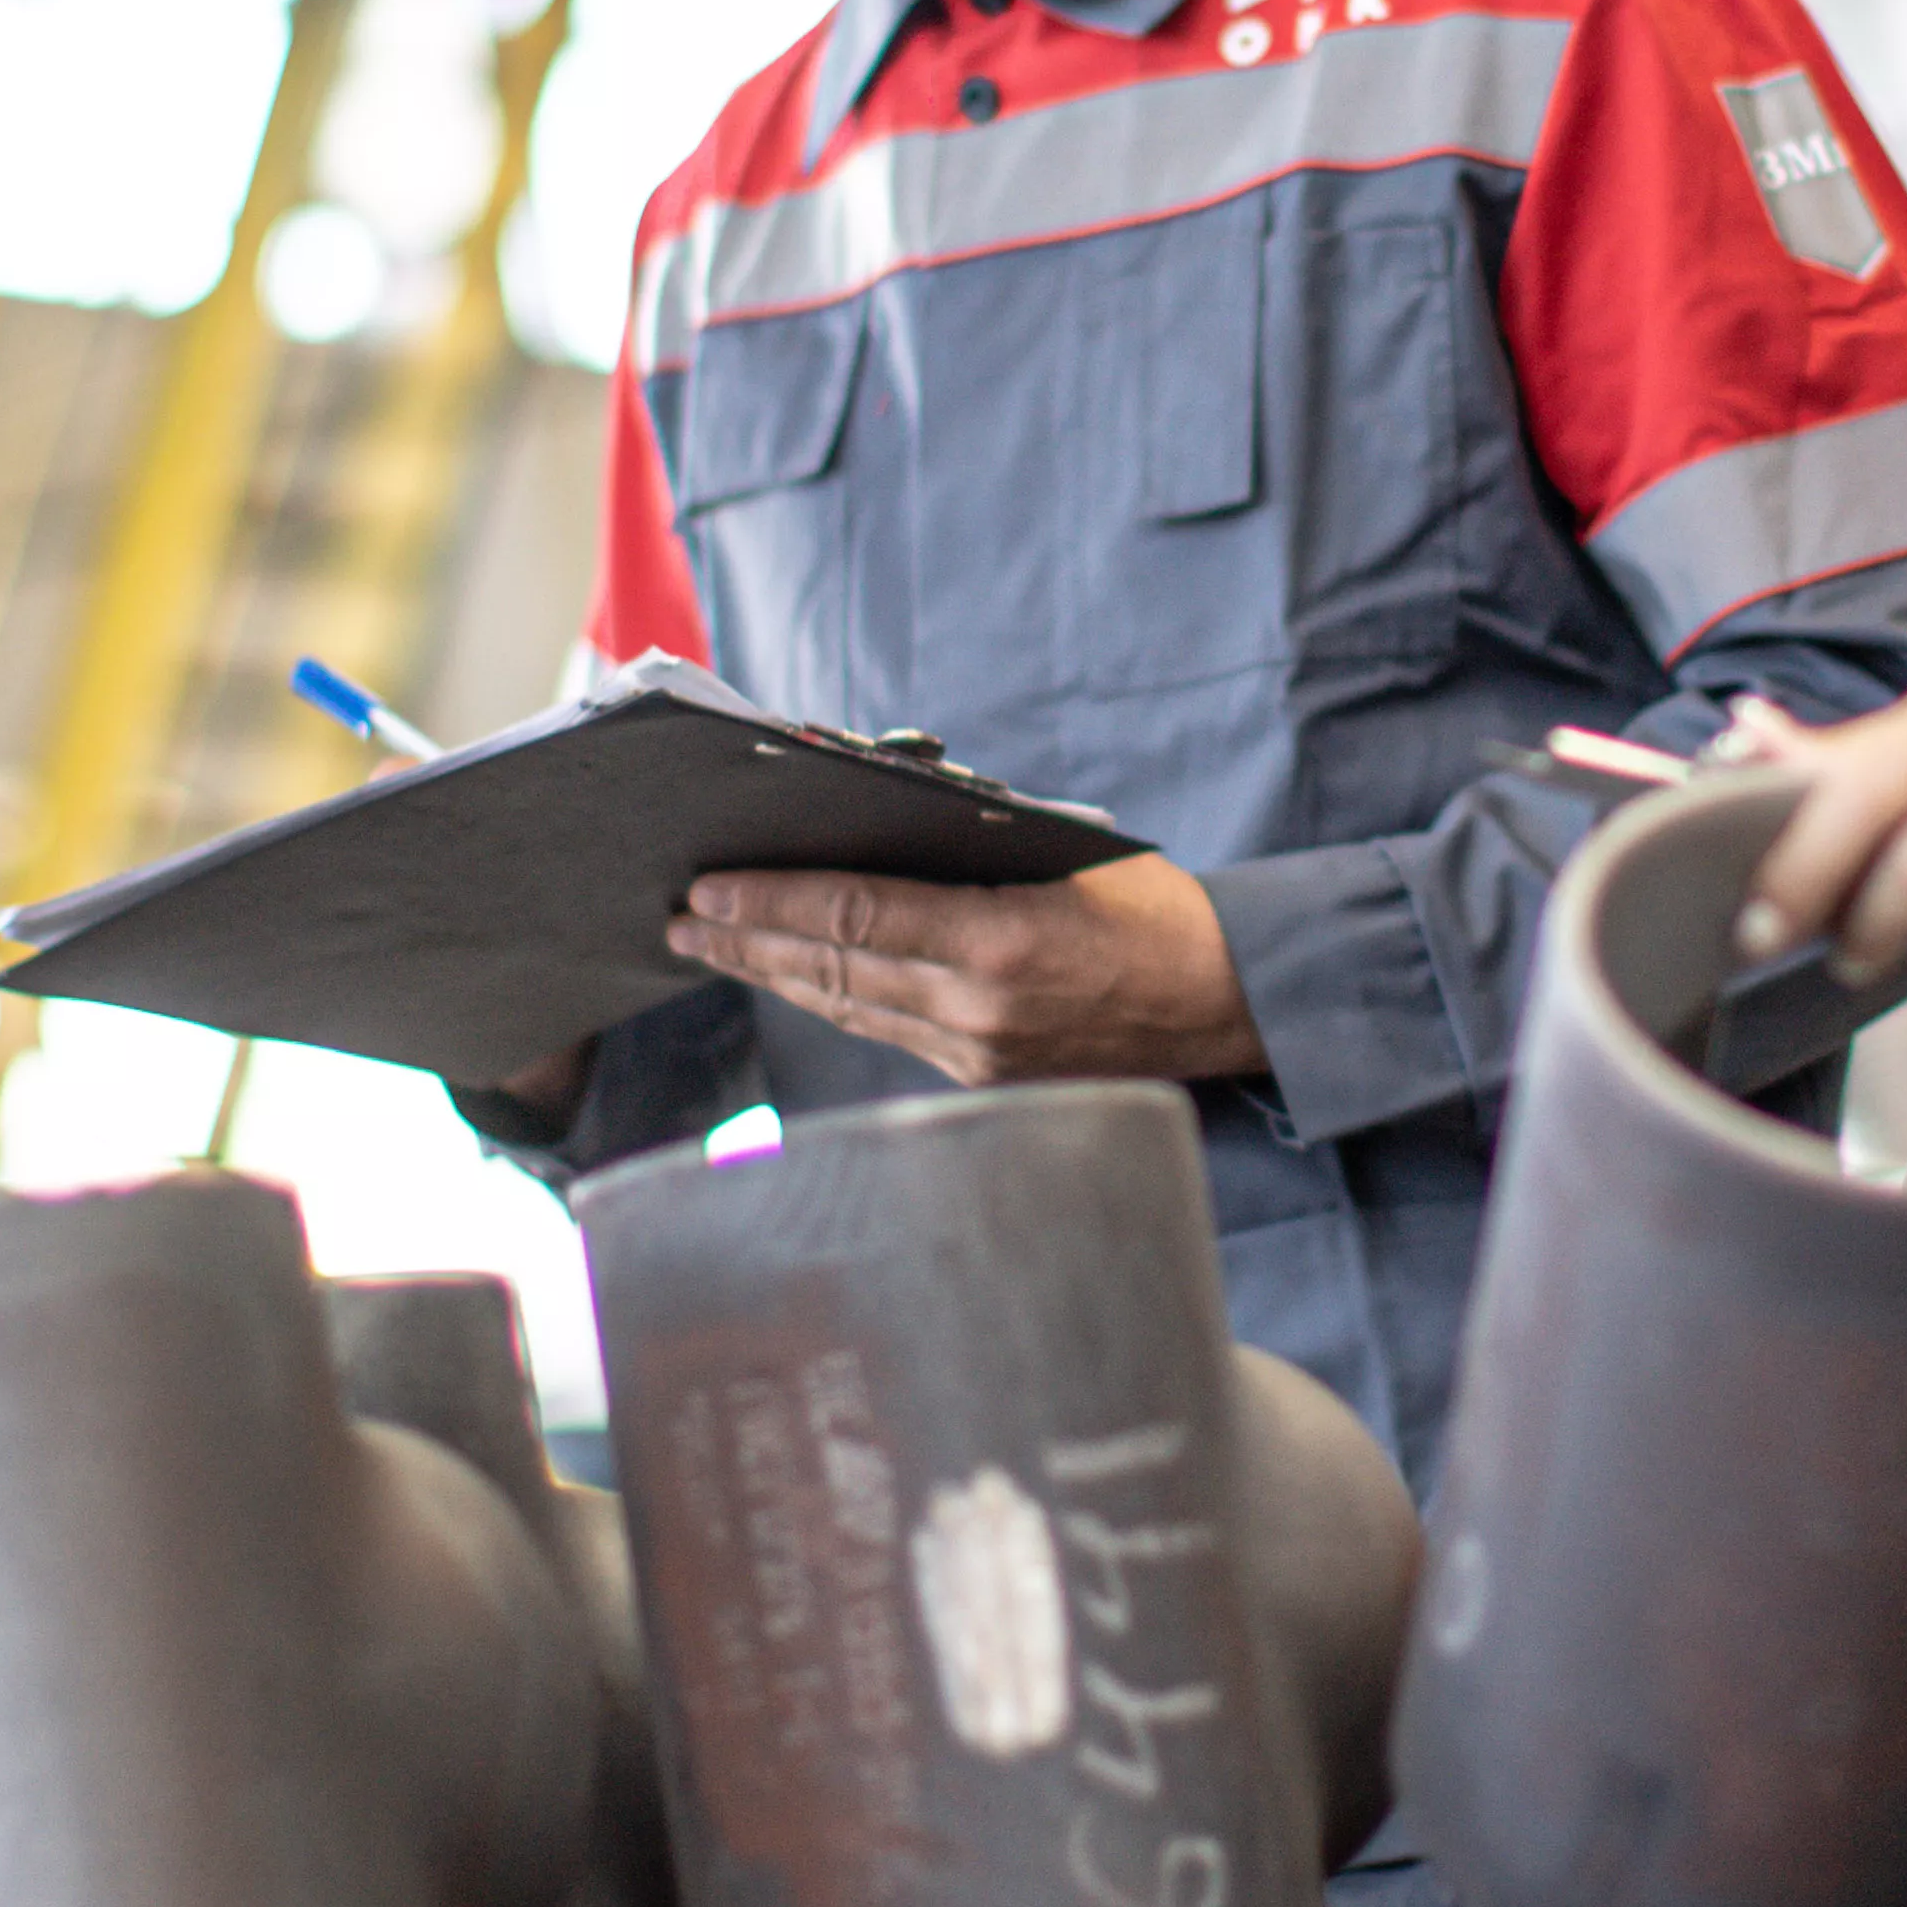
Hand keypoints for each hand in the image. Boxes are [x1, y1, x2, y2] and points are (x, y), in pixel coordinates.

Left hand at [661, 850, 1264, 1087]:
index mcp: (997, 943)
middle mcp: (977, 1012)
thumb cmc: (1153, 909)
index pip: (851, 917)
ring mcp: (977, 1058)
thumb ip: (968, 846)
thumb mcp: (1065, 851)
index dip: (767, 905)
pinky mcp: (985, 1082)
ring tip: (714, 949)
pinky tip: (796, 982)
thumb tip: (869, 825)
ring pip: (848, 1008)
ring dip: (773, 977)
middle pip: (829, 971)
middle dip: (744, 944)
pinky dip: (833, 1001)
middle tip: (680, 922)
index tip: (706, 891)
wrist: (1226, 1003)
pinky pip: (887, 1034)